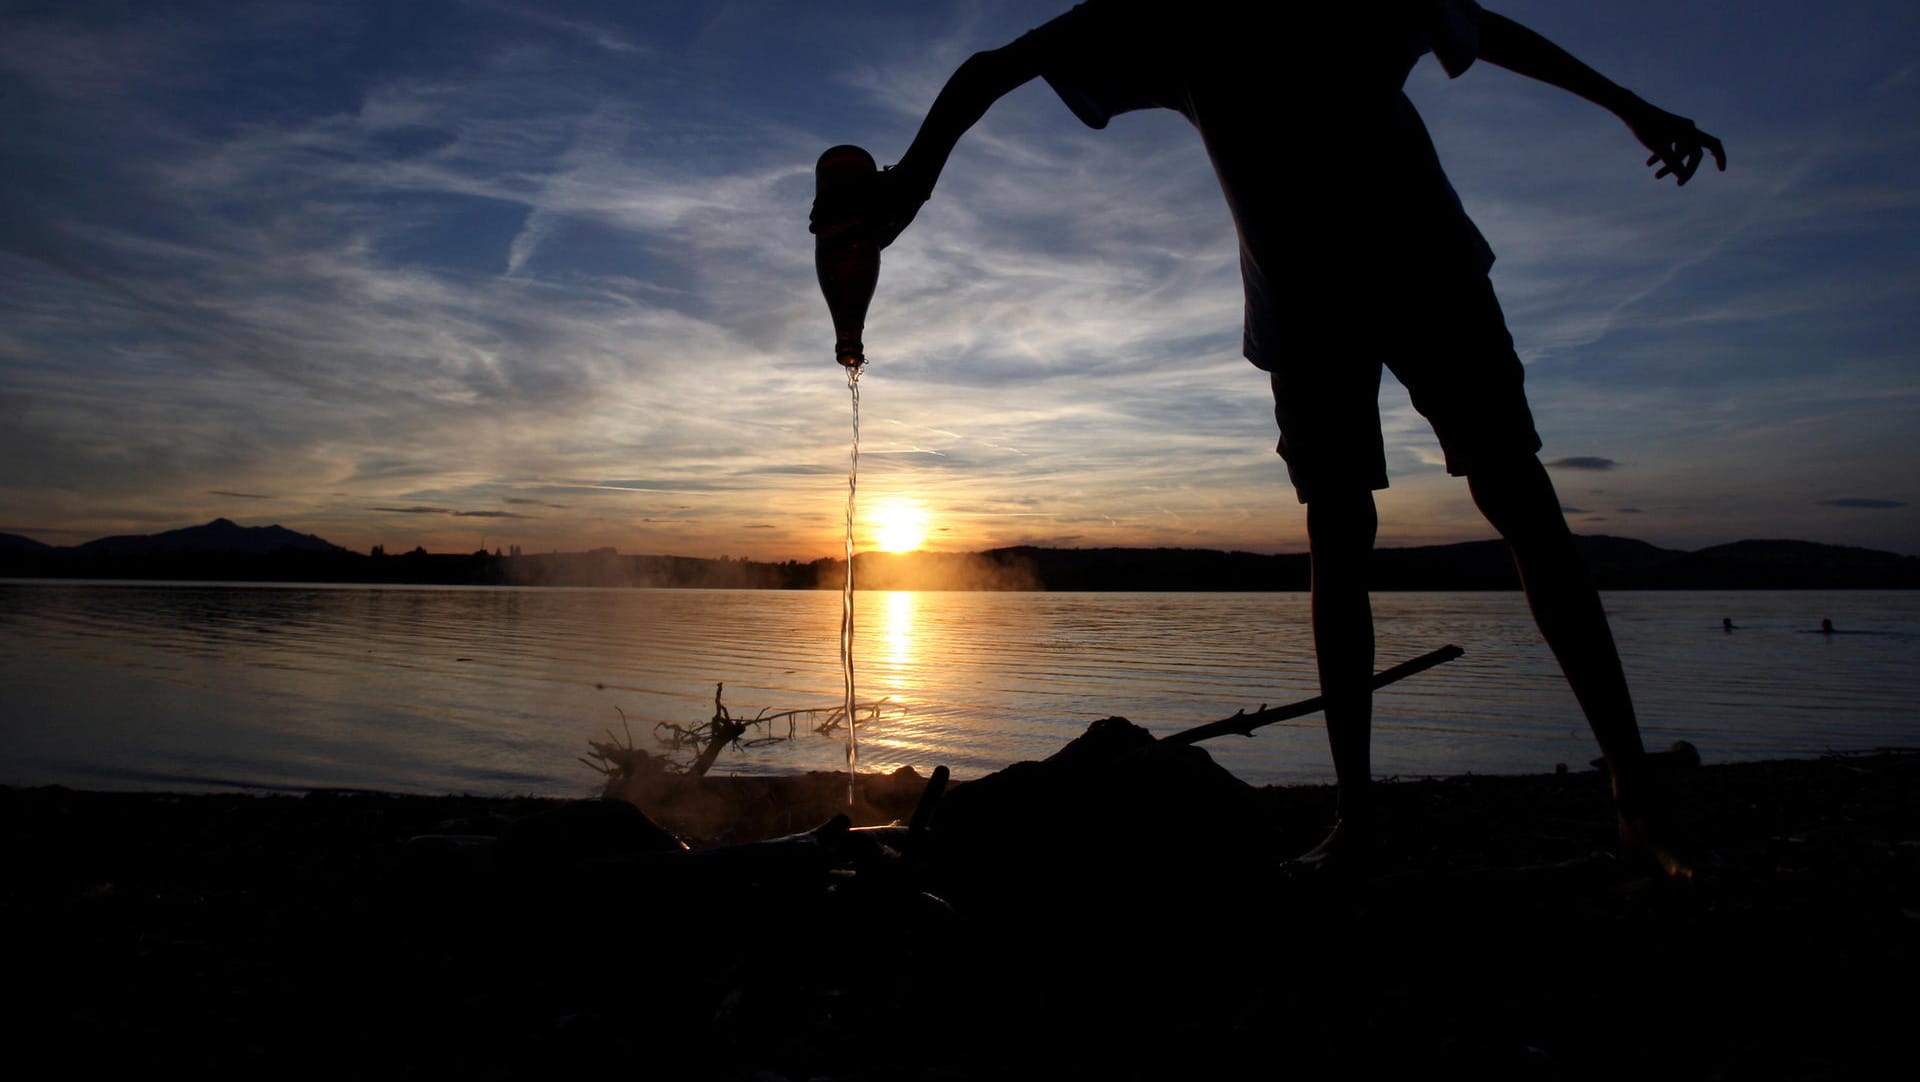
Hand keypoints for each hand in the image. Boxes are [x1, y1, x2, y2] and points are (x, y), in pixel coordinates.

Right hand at [807, 164, 927, 249]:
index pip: (853, 235)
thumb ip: (881, 242)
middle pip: (838, 216)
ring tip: (812, 217)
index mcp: (880, 222)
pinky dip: (825, 194)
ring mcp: (864, 192)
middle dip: (821, 224)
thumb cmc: (905, 208)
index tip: (825, 247)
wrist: (912, 180)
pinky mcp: (861, 181)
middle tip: (811, 231)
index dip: (837, 242)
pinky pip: (838, 188)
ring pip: (835, 201)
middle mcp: (870, 207)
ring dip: (820, 209)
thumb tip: (866, 254)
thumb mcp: (896, 229)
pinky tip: (817, 200)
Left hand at [1623, 99, 1725, 185]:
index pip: (1712, 144)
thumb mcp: (1657, 147)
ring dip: (1670, 165)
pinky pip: (1670, 146)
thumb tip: (1683, 176)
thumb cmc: (1645, 127)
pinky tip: (1649, 164)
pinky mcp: (1668, 130)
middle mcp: (1688, 129)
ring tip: (1656, 176)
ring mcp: (1678, 129)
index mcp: (1690, 131)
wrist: (1632, 110)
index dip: (1720, 156)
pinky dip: (1662, 156)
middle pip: (1694, 152)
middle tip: (1679, 184)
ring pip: (1680, 151)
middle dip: (1687, 168)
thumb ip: (1671, 161)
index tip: (1722, 170)